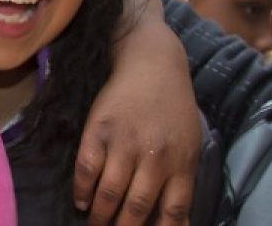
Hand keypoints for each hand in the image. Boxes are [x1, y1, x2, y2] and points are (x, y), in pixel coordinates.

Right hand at [74, 0, 198, 224]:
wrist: (151, 61)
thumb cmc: (173, 107)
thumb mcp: (189, 143)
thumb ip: (181, 179)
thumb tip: (173, 221)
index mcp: (181, 162)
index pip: (173, 211)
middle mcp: (154, 156)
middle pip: (138, 208)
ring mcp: (124, 142)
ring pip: (110, 193)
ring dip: (100, 216)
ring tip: (96, 224)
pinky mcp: (99, 129)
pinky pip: (87, 169)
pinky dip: (82, 190)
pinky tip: (82, 201)